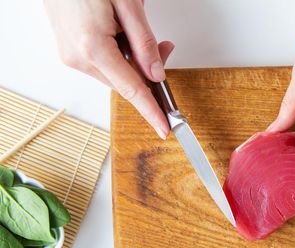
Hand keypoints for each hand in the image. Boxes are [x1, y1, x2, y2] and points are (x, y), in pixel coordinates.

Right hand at [44, 0, 173, 138]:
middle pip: (125, 81)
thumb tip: (156, 73)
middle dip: (149, 72)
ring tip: (137, 28)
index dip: (151, 111)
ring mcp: (70, 55)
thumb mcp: (127, 3)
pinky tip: (121, 32)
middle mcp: (77, 56)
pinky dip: (119, 54)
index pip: (132, 89)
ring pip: (115, 72)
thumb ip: (144, 42)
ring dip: (133, 60)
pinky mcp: (68, 50)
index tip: (165, 128)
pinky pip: (103, 63)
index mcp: (93, 47)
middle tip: (165, 48)